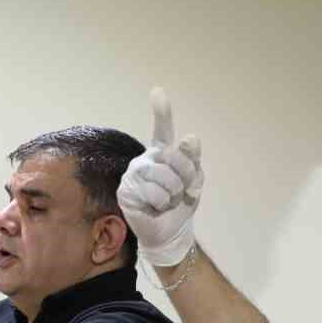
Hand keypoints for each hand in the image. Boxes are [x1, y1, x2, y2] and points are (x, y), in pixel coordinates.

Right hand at [116, 87, 203, 266]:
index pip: (162, 130)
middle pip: (173, 156)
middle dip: (185, 176)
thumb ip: (192, 157)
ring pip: (164, 176)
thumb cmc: (181, 203)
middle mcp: (146, 160)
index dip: (161, 111)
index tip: (157, 91)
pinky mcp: (126, 191)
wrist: (170, 231)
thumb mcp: (195, 179)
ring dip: (173, 194)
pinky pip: (153, 193)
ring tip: (167, 201)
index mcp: (163, 153)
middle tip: (181, 191)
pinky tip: (154, 208)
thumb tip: (188, 137)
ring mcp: (133, 174)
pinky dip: (160, 204)